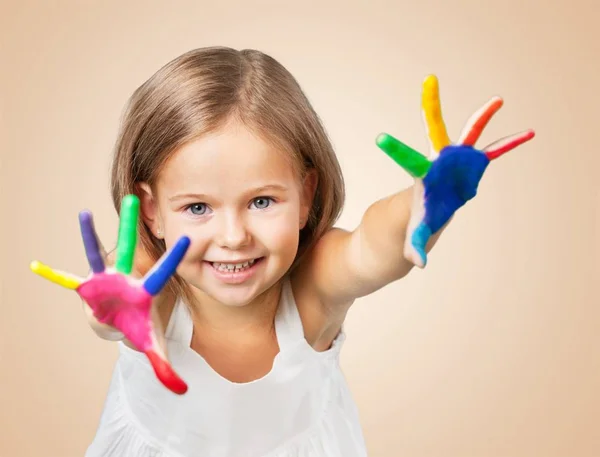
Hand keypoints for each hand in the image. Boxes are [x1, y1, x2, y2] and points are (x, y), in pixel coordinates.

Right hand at [30, 195, 190, 394]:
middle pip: (129, 250)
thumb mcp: (153, 346)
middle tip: (134, 198)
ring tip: (84, 214)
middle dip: (130, 227)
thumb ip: (166, 365)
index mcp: (145, 290)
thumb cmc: (140, 326)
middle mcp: (125, 278)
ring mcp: (104, 280)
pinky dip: (52, 275)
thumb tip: (182, 391)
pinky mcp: (86, 287)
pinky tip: (35, 266)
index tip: (189, 238)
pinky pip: (67, 280)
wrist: (123, 322)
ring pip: (97, 253)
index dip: (174, 258)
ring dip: (90, 236)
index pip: (163, 272)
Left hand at [376, 75, 534, 266]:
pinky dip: (509, 144)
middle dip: (432, 107)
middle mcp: (438, 162)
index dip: (396, 150)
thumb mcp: (413, 237)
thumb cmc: (413, 225)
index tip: (380, 138)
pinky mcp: (472, 166)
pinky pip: (494, 152)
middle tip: (429, 80)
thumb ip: (416, 247)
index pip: (408, 161)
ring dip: (483, 117)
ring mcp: (456, 161)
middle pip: (434, 130)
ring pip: (469, 134)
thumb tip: (419, 264)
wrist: (426, 215)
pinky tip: (528, 133)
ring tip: (498, 99)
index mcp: (421, 177)